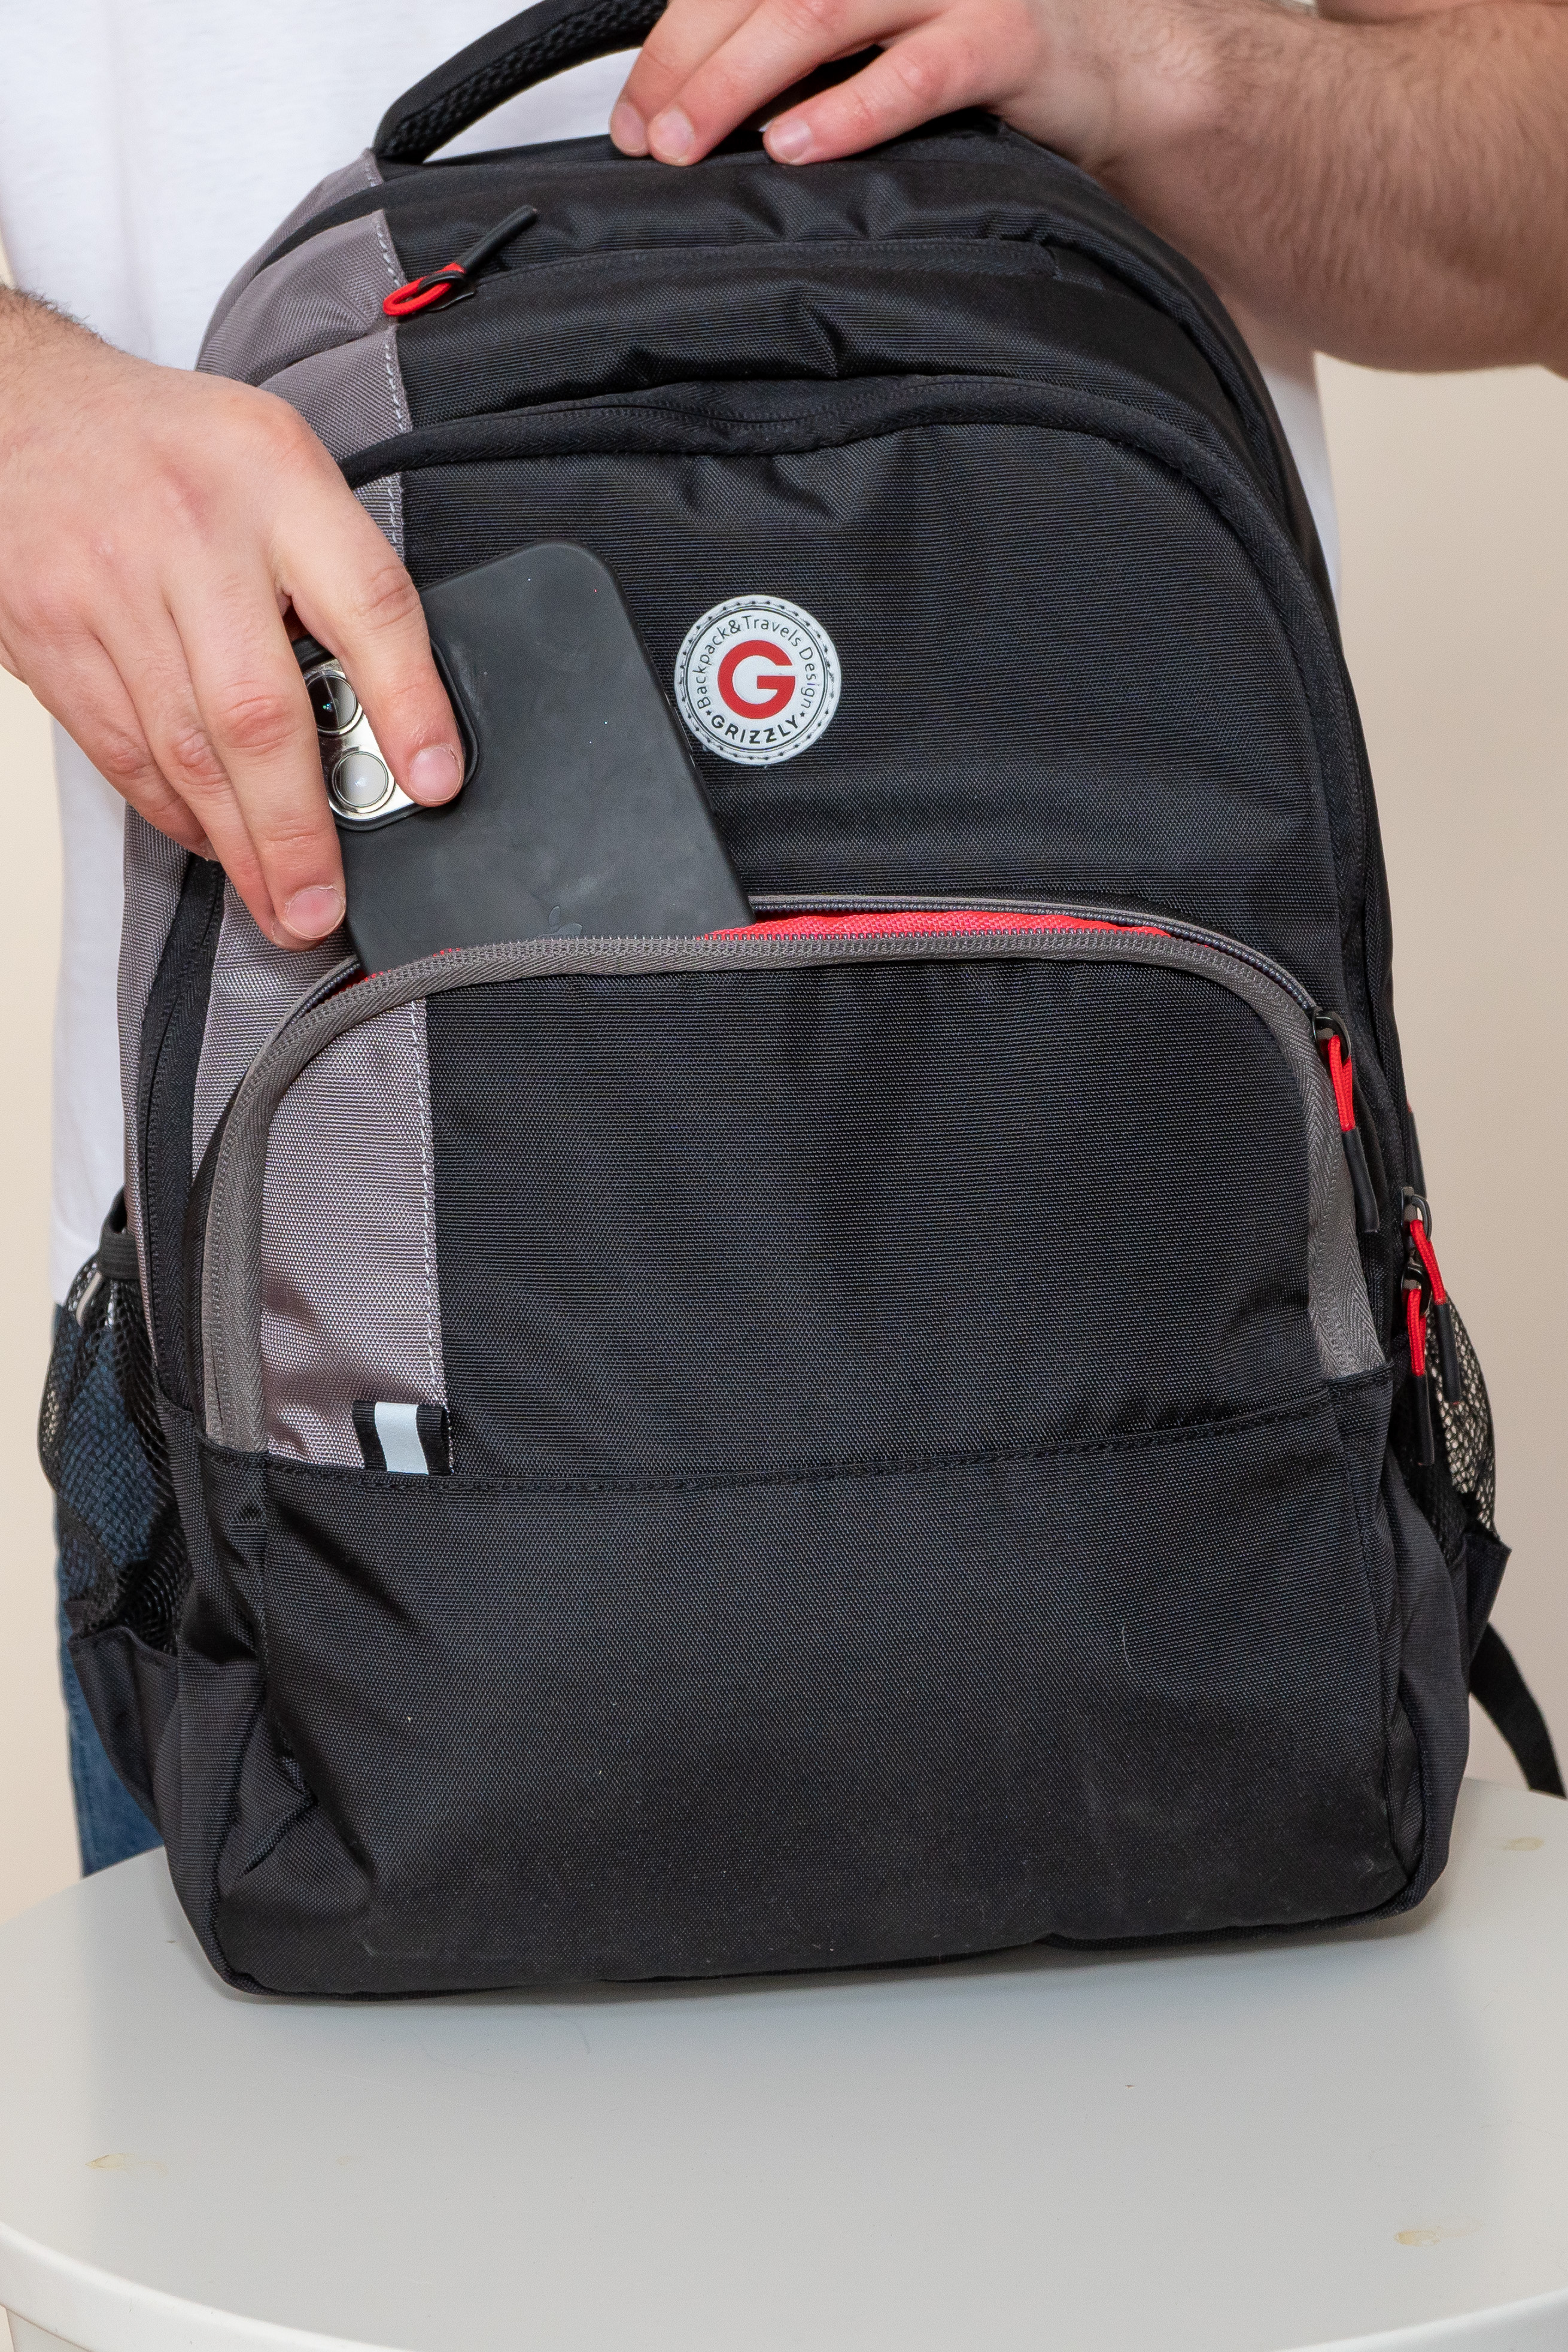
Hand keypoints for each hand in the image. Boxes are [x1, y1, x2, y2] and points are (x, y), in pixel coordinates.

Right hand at [0, 292, 463, 946]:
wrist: (16, 406)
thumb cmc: (170, 448)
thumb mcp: (275, 463)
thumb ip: (333, 568)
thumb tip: (392, 713)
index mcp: (273, 477)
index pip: (368, 603)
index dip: (410, 704)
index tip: (434, 784)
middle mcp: (192, 535)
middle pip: (257, 711)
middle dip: (297, 830)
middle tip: (324, 907)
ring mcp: (110, 589)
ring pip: (184, 750)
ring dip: (239, 846)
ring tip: (280, 906)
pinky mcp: (50, 635)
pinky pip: (123, 751)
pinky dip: (173, 813)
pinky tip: (213, 844)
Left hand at [609, 0, 1216, 176]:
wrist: (1112, 72)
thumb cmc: (978, 55)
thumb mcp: (872, 38)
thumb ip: (799, 53)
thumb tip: (695, 110)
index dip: (675, 38)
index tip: (633, 111)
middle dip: (690, 62)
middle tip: (648, 136)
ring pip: (819, 13)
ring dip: (740, 82)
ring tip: (690, 141)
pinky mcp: (1005, 39)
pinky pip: (918, 72)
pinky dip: (849, 109)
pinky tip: (794, 144)